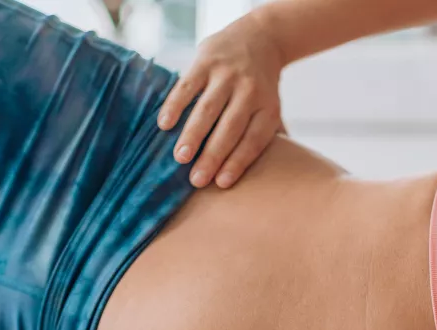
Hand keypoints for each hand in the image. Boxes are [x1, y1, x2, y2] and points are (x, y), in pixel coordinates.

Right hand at [158, 15, 286, 188]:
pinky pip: (188, 86)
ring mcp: (227, 74)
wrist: (259, 38)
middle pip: (230, 128)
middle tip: (196, 181)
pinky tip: (164, 125)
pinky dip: (175, 106)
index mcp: (268, 107)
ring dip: (193, 135)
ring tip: (180, 158)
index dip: (238, 162)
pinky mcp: (206, 60)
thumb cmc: (261, 87)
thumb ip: (270, 138)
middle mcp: (250, 90)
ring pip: (208, 109)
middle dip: (213, 156)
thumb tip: (272, 180)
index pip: (253, 140)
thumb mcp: (272, 108)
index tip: (221, 184)